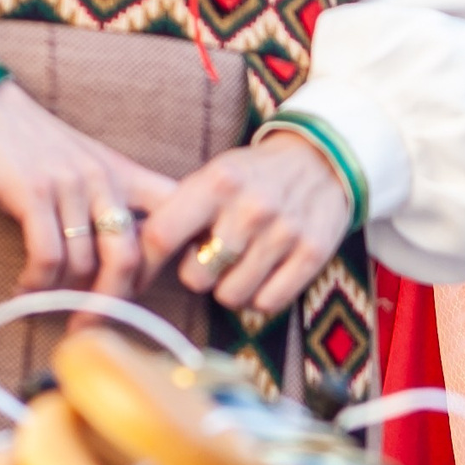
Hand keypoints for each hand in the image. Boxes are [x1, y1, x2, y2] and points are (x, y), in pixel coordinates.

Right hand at [0, 81, 174, 296]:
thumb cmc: (28, 148)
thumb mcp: (83, 167)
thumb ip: (110, 204)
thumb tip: (125, 267)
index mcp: (123, 174)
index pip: (173, 213)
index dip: (179, 253)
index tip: (159, 286)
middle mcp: (103, 179)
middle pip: (128, 258)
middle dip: (112, 301)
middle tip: (93, 323)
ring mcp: (69, 185)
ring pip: (84, 263)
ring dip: (64, 294)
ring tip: (47, 304)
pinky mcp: (33, 192)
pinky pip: (47, 256)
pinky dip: (37, 283)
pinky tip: (25, 290)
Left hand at [141, 139, 351, 321]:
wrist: (323, 160)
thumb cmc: (255, 175)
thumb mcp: (215, 174)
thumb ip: (182, 208)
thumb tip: (140, 253)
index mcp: (217, 182)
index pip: (162, 234)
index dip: (146, 260)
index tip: (145, 268)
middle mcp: (250, 208)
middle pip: (196, 277)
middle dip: (198, 275)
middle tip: (209, 260)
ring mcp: (283, 233)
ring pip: (232, 296)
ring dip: (229, 289)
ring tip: (239, 268)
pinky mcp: (312, 254)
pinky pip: (267, 303)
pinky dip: (260, 298)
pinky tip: (263, 277)